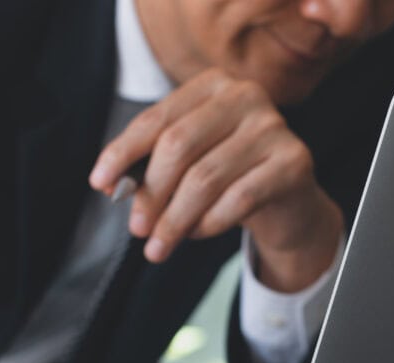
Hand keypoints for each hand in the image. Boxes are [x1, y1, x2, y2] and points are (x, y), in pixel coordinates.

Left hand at [89, 68, 343, 292]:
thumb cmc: (230, 178)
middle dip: (151, 193)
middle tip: (137, 229)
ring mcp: (274, 126)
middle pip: (178, 146)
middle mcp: (246, 95)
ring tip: (159, 246)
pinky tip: (198, 234)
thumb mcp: (189, 165)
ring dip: (175, 219)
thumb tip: (110, 185)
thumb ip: (152, 167)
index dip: (123, 152)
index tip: (100, 184)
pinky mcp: (294, 161)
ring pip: (205, 178)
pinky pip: (238, 199)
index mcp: (213, 85)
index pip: (157, 120)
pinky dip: (210, 223)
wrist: (289, 205)